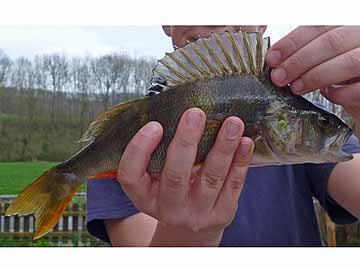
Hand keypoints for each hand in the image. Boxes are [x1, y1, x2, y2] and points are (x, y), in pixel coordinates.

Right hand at [116, 108, 253, 245]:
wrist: (190, 227)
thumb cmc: (170, 190)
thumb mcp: (154, 178)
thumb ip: (157, 152)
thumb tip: (174, 109)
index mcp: (144, 195)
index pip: (131, 175)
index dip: (139, 149)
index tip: (155, 125)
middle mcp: (168, 207)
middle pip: (175, 176)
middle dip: (186, 142)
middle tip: (195, 113)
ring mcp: (197, 213)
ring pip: (210, 179)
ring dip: (222, 147)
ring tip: (232, 122)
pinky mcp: (222, 214)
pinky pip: (233, 186)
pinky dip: (240, 162)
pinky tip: (245, 142)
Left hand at [266, 26, 359, 136]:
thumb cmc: (346, 74)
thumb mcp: (326, 57)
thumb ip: (308, 53)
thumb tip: (277, 62)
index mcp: (349, 26)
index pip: (318, 27)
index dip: (292, 43)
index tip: (272, 59)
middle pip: (332, 42)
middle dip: (299, 61)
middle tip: (278, 78)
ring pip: (349, 62)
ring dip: (316, 76)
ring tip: (296, 88)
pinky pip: (359, 88)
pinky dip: (340, 93)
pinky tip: (327, 95)